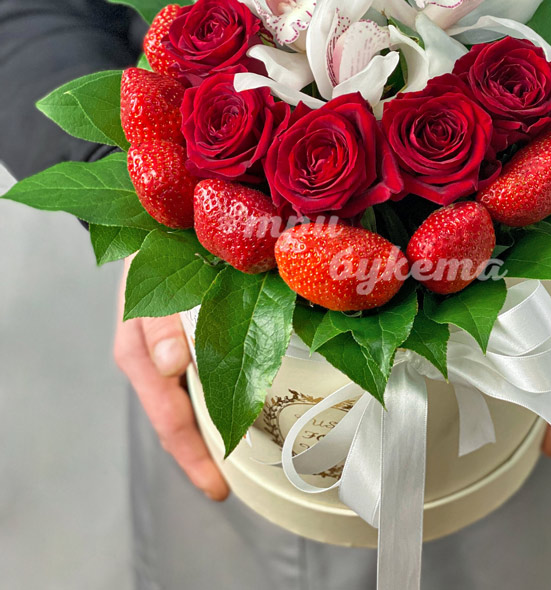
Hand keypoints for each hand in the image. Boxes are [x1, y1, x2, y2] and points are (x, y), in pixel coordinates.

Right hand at [113, 261, 228, 499]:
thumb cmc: (155, 255)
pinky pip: (191, 385)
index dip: (195, 457)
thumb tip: (170, 366)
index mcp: (141, 356)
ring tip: (242, 457)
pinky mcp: (174, 344)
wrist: (152, 230)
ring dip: (209, 432)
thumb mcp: (153, 285)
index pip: (171, 422)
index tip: (219, 487)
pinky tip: (234, 407)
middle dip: (203, 455)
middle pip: (176, 424)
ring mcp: (161, 356)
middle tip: (236, 484)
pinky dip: (210, 402)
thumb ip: (161, 325)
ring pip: (184, 407)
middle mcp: (149, 363)